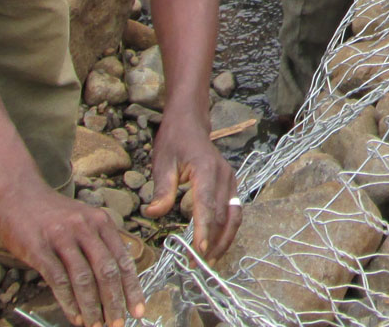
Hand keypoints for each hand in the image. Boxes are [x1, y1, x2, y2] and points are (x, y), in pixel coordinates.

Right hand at [0, 182, 145, 326]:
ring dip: (92, 306)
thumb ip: (101, 243)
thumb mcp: (85, 219)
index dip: (132, 288)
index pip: (123, 260)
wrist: (18, 195)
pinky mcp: (39, 248)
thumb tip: (118, 277)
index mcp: (102, 222)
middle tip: (117, 323)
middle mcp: (85, 228)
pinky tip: (74, 316)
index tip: (138, 310)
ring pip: (83, 279)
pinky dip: (69, 302)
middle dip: (114, 302)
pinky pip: (58, 280)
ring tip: (96, 324)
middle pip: (106, 272)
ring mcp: (62, 238)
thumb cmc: (53, 214)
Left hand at [144, 111, 243, 261]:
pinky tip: (215, 244)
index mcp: (206, 169)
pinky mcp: (231, 185)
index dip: (204, 229)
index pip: (207, 205)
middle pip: (224, 215)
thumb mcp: (162, 163)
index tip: (198, 250)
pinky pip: (233, 211)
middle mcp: (224, 176)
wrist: (191, 123)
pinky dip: (226, 230)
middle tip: (198, 264)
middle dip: (213, 241)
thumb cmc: (174, 142)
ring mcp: (231, 180)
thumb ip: (162, 189)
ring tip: (209, 260)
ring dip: (224, 239)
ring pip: (234, 215)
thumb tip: (154, 213)